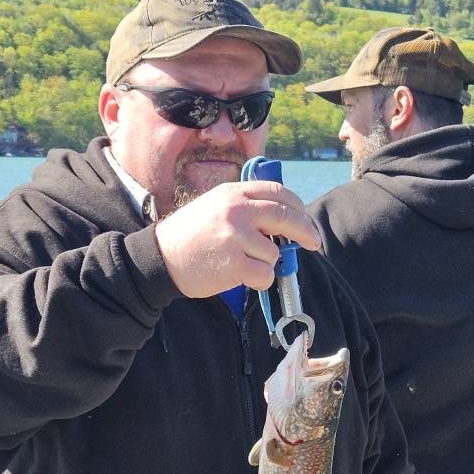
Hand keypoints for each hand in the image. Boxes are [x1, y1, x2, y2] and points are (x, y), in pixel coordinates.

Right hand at [155, 180, 320, 297]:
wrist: (160, 258)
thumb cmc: (190, 234)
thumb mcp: (215, 205)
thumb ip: (246, 206)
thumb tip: (284, 218)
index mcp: (233, 193)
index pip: (278, 192)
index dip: (297, 207)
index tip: (305, 219)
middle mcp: (236, 211)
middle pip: (286, 218)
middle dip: (306, 231)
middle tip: (314, 243)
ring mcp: (235, 237)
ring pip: (275, 254)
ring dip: (266, 264)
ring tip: (243, 263)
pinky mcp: (234, 264)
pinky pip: (265, 275)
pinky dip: (260, 280)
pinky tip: (243, 277)